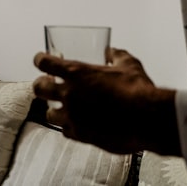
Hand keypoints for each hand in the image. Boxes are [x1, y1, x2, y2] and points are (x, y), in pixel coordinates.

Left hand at [32, 48, 179, 155]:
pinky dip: (68, 127)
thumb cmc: (138, 91)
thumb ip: (116, 55)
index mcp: (77, 73)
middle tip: (48, 85)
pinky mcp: (81, 135)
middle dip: (42, 86)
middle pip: (39, 88)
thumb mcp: (129, 64)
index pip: (44, 63)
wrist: (148, 120)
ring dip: (54, 109)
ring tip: (61, 108)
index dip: (40, 60)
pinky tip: (75, 124)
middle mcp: (70, 94)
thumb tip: (112, 52)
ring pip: (48, 113)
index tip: (41, 60)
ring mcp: (73, 116)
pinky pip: (65, 131)